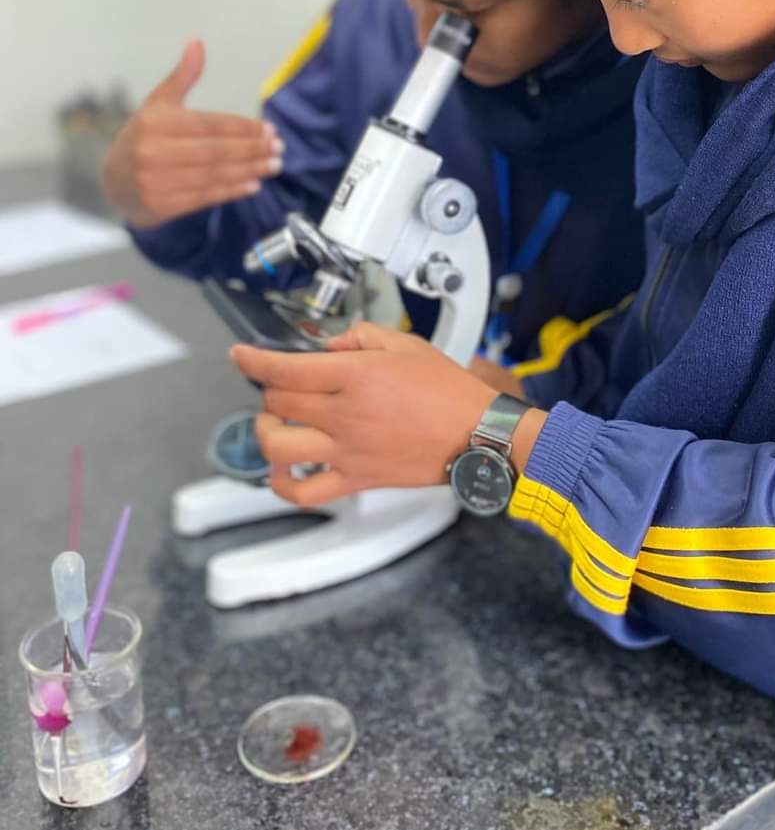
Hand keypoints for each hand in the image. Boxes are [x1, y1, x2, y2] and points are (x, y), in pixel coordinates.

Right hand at [102, 41, 283, 228]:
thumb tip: (197, 41)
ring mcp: (156, 181)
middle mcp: (153, 151)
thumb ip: (181, 77)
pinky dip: (232, 191)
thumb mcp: (158, 104)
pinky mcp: (162, 205)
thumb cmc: (143, 137)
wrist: (114, 183)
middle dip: (252, 149)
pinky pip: (205, 197)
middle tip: (279, 148)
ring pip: (214, 175)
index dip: (242, 128)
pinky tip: (254, 184)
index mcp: (155, 122)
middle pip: (215, 151)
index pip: (209, 124)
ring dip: (249, 170)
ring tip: (274, 165)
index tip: (269, 129)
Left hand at [231, 324, 534, 507]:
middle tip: (281, 385)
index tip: (241, 355)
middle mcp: (345, 414)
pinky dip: (282, 485)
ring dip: (265, 432)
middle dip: (269, 389)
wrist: (477, 435)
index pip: (286, 369)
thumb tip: (327, 347)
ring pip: (278, 447)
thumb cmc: (448, 390)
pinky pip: (304, 492)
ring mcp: (347, 451)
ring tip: (274, 423)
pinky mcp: (355, 479)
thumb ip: (359, 337)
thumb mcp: (406, 344)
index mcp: (357, 376)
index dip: (253, 360)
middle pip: (278, 403)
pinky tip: (282, 470)